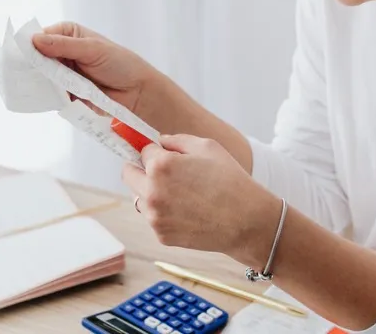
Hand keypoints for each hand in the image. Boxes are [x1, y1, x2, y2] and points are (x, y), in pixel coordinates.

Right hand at [31, 22, 161, 116]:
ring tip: (30, 86)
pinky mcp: (66, 93)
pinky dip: (47, 96)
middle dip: (31, 65)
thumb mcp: (92, 49)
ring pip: (42, 77)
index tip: (19, 54)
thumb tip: (35, 40)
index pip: (42, 36)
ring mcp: (63, 73)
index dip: (30, 44)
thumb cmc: (120, 63)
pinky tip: (41, 97)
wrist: (138, 92)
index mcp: (68, 34)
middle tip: (20, 73)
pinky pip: (51, 94)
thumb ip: (64, 45)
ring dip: (38, 82)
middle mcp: (63, 52)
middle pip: (38, 57)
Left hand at [123, 134, 278, 259]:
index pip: (142, 150)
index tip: (156, 151)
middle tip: (162, 170)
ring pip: (139, 197)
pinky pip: (153, 216)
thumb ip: (176, 140)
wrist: (246, 222)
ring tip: (181, 192)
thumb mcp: (207, 146)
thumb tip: (159, 142)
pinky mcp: (161, 234)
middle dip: (141, 168)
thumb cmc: (230, 180)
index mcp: (160, 166)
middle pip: (129, 173)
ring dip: (151, 191)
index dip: (154, 149)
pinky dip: (164, 211)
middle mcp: (151, 191)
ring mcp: (154, 216)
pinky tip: (188, 210)